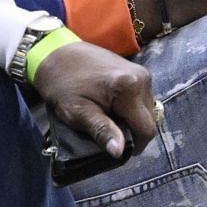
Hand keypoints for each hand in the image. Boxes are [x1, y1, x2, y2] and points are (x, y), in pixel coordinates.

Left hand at [31, 40, 158, 159]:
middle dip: (133, 132)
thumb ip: (102, 131)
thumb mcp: (78, 112)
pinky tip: (113, 108)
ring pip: (148, 110)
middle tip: (110, 135)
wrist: (57, 53)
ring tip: (110, 120)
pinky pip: (143, 99)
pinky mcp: (138, 71)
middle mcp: (142, 79)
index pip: (146, 129)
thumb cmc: (63, 84)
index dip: (135, 145)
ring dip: (133, 120)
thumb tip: (119, 152)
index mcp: (129, 88)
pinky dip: (132, 109)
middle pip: (150, 119)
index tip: (119, 151)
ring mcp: (142, 73)